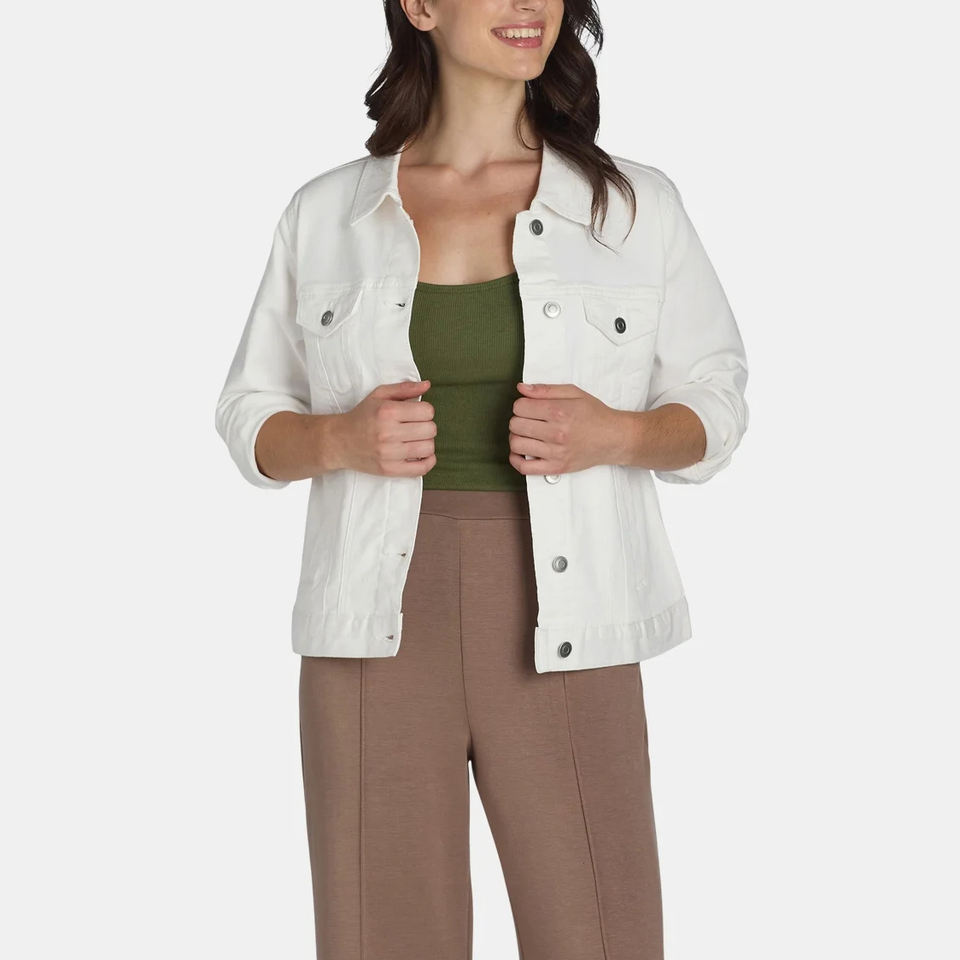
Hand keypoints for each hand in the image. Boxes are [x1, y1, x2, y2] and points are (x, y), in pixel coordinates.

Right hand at [332, 379, 436, 475]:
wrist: (338, 442)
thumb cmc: (361, 416)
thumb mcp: (379, 395)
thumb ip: (404, 388)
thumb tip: (427, 385)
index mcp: (387, 412)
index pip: (427, 411)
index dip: (425, 411)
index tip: (416, 413)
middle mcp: (388, 433)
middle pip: (430, 430)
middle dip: (426, 426)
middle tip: (415, 426)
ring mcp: (389, 454)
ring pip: (428, 448)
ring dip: (426, 442)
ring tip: (415, 439)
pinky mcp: (389, 470)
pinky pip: (421, 468)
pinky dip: (428, 461)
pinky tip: (421, 454)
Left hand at [508, 382, 630, 475]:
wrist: (614, 438)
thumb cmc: (595, 415)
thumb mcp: (574, 393)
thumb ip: (546, 389)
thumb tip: (521, 388)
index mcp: (559, 411)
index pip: (520, 407)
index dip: (521, 405)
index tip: (530, 407)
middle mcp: (556, 433)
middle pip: (515, 425)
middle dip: (519, 420)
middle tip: (529, 420)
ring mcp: (556, 452)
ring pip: (516, 444)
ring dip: (516, 437)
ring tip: (527, 434)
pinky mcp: (556, 468)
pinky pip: (524, 467)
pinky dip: (516, 459)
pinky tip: (521, 452)